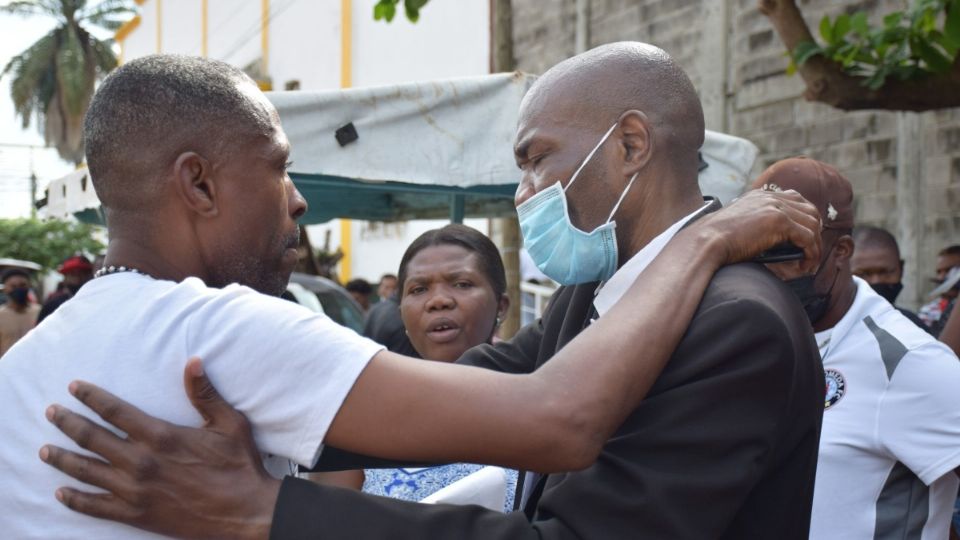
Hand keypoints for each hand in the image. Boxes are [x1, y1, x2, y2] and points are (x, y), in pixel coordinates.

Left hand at [39, 358, 278, 539]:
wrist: (244, 513)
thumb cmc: (239, 465)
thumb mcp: (229, 424)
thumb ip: (205, 394)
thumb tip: (193, 361)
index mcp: (161, 436)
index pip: (115, 411)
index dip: (91, 397)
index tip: (73, 387)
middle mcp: (141, 462)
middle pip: (92, 438)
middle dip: (68, 423)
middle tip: (50, 412)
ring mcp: (135, 490)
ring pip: (86, 471)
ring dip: (63, 459)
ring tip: (44, 450)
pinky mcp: (136, 514)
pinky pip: (95, 507)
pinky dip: (75, 500)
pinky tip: (61, 492)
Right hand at [690, 189, 821, 274]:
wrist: (706, 241)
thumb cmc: (715, 241)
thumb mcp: (738, 227)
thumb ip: (756, 227)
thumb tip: (776, 246)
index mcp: (760, 196)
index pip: (796, 199)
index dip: (805, 218)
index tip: (806, 237)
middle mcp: (771, 197)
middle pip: (810, 211)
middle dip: (815, 233)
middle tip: (811, 253)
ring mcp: (776, 207)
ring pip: (813, 225)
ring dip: (815, 247)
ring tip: (808, 264)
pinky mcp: (779, 221)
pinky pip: (808, 238)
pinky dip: (811, 254)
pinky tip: (804, 266)